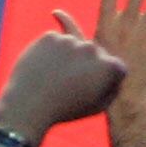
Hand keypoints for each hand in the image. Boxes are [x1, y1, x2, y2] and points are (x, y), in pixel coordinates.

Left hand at [0, 25, 125, 146]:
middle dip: (84, 66)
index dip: (105, 80)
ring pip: (72, 46)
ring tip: (53, 76)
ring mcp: (70, 41)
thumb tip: (112, 66)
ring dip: (66, 57)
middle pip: (93, 53)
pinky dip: (49, 51)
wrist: (29, 105)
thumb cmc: (66, 109)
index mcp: (109, 67)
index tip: (92, 90)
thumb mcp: (97, 104)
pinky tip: (44, 61)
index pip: (116, 67)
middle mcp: (92, 49)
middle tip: (68, 84)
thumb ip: (111, 85)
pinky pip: (54, 42)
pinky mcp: (50, 37)